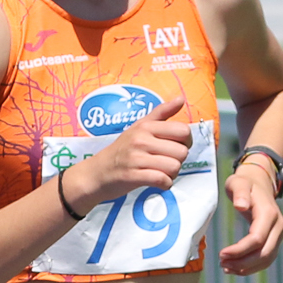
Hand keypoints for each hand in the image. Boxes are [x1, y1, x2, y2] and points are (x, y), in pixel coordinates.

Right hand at [69, 97, 195, 204]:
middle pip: (182, 152)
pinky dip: (165, 184)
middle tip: (166, 162)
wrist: (97, 172)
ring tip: (161, 172)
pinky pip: (162, 180)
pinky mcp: (133, 176)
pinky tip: (159, 182)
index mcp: (146, 126)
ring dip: (172, 174)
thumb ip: (162, 113)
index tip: (176, 147)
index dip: (186, 142)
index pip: (183, 131)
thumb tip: (181, 99)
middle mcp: (141, 140)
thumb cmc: (122, 150)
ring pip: (174, 167)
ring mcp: (136, 158)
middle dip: (178, 161)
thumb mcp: (139, 126)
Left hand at [219, 152, 282, 274]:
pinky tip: (236, 268)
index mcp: (269, 213)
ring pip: (266, 259)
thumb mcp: (238, 182)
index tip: (222, 254)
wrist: (259, 184)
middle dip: (242, 262)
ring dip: (247, 268)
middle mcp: (278, 226)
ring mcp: (279, 235)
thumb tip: (240, 205)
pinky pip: (266, 259)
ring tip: (226, 268)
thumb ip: (239, 192)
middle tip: (222, 263)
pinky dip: (252, 267)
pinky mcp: (275, 240)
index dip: (240, 250)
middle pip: (264, 253)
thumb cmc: (245, 183)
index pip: (257, 239)